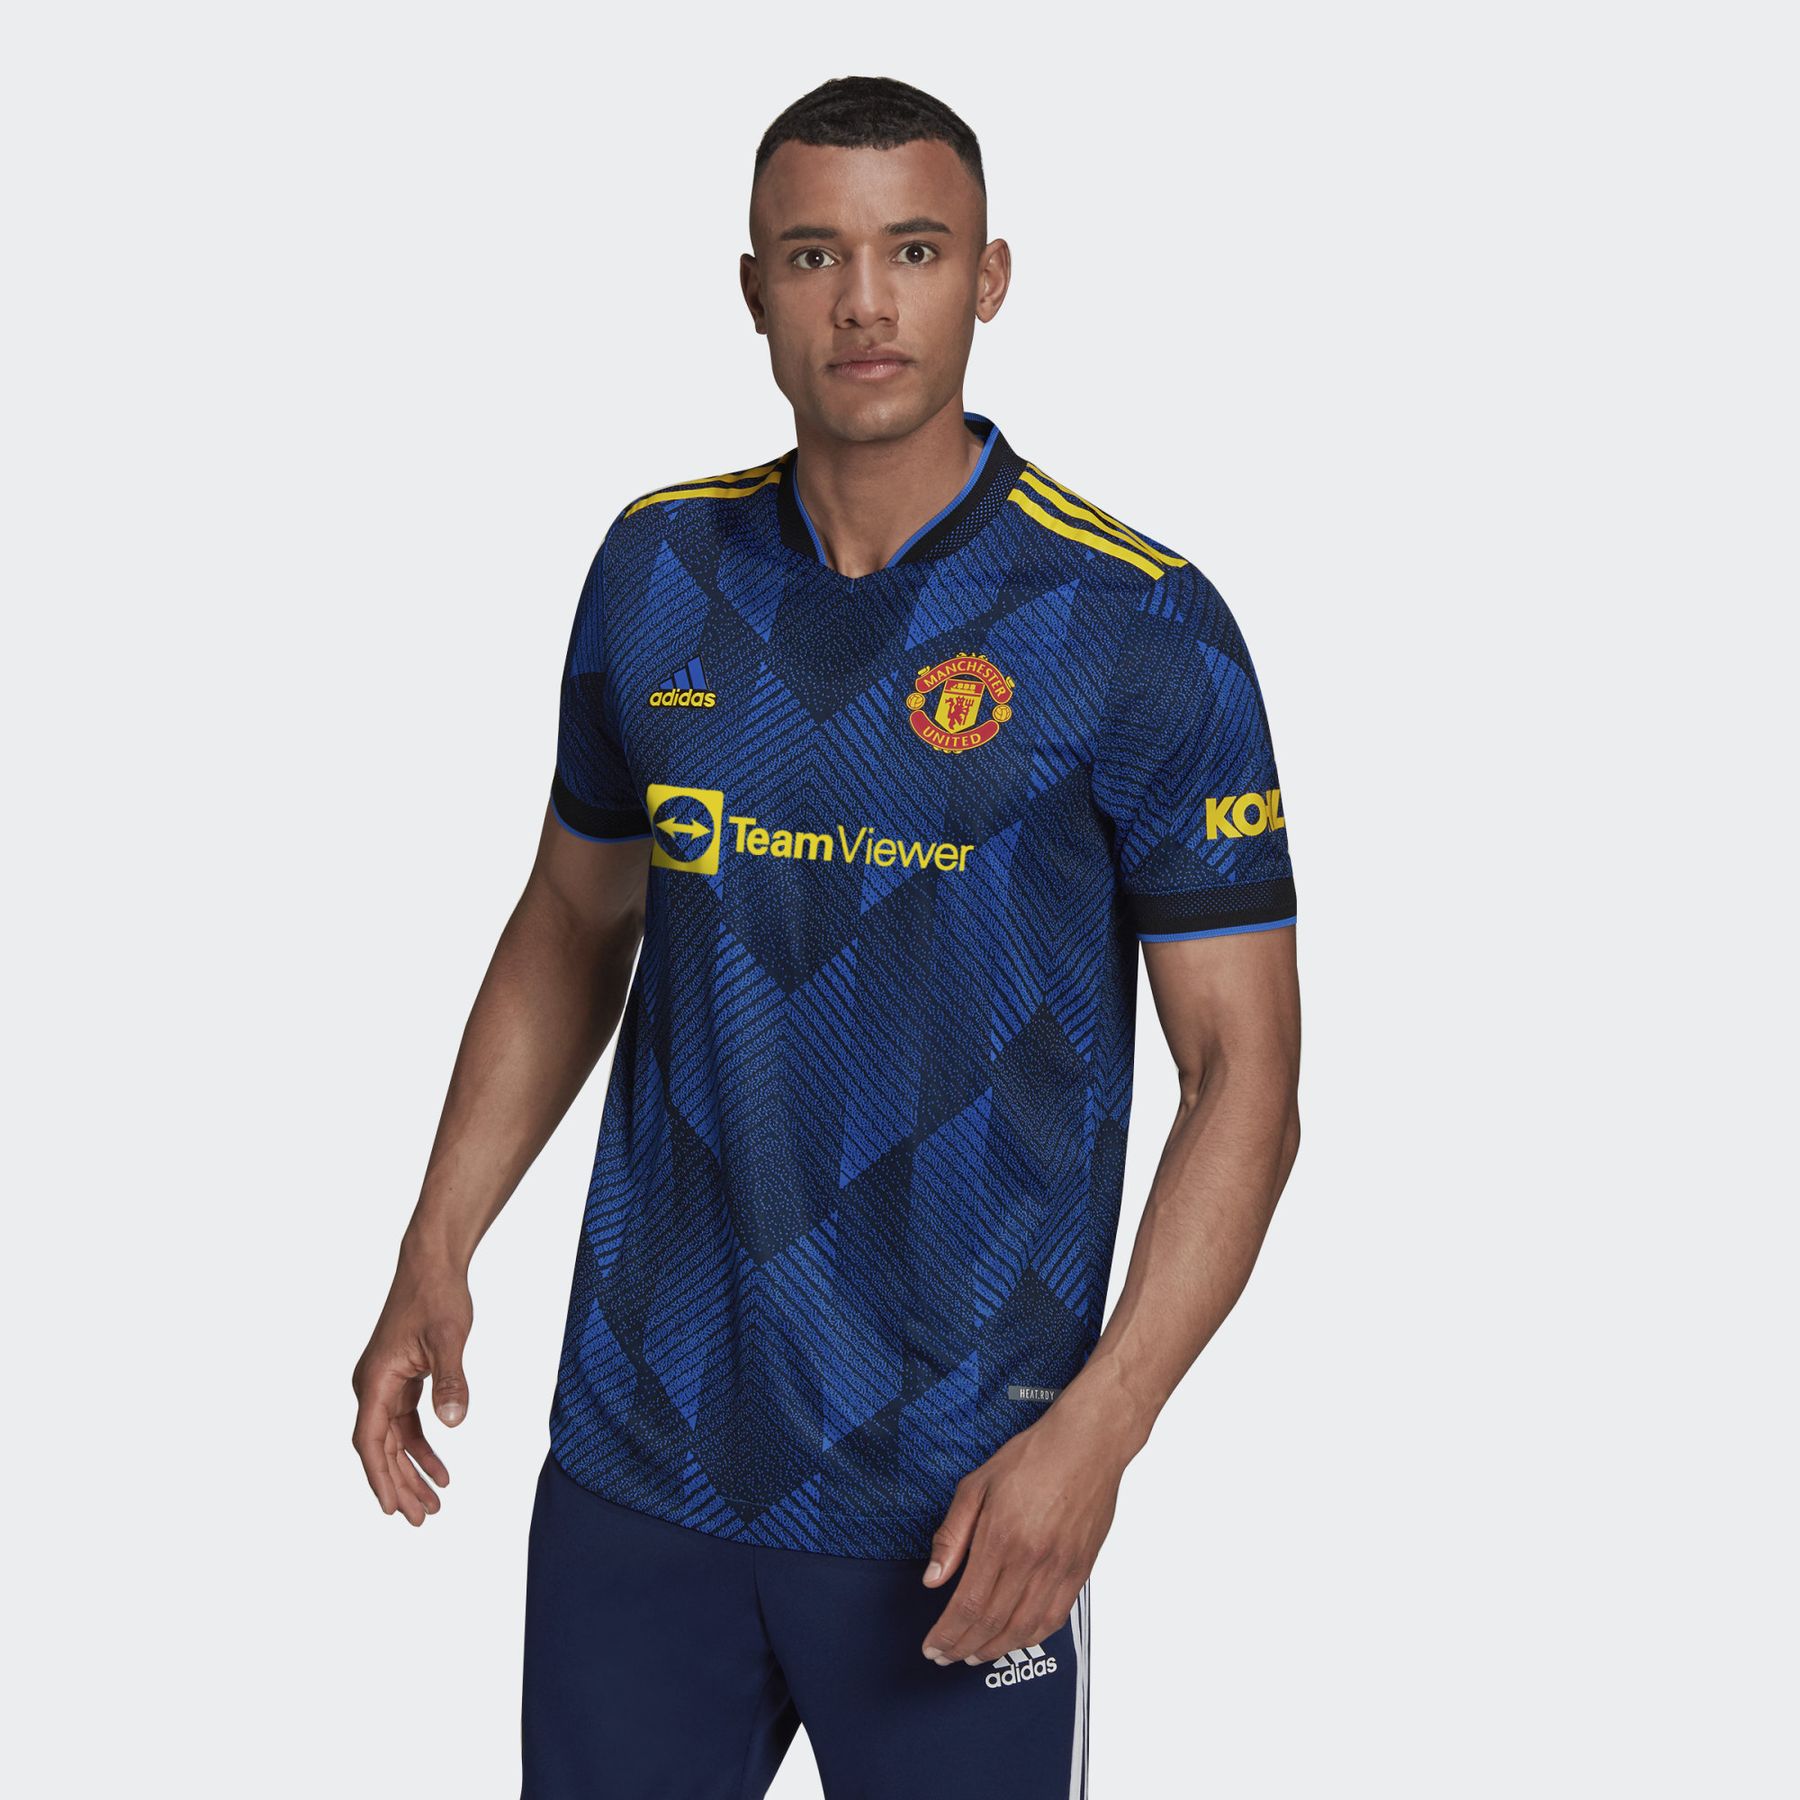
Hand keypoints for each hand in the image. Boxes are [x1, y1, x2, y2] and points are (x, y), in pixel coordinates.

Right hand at [351, 1255, 472, 1525]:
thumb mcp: (448, 1338)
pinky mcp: (401, 1378)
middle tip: (423, 1519)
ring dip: (412, 1470)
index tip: (392, 1509)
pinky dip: (421, 1446)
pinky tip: (441, 1468)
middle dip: (401, 1485)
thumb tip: (453, 1422)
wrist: (433, 1264)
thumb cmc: (437, 1296)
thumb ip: (450, 1380)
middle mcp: (373, 1386)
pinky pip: (407, 1423)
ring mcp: (386, 1383)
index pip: (371, 1441)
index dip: (380, 1477)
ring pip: (395, 1440)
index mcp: (375, 1380)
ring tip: (435, 1503)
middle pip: (382, 1448)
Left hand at [919, 1392, 1134, 1665]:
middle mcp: (1032, 1560)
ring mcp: (1060, 1569)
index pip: (969, 1604)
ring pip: (1024, 1628)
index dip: (947, 1633)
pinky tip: (1014, 1639)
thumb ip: (952, 1534)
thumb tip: (933, 1578)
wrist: (1087, 1445)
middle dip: (964, 1646)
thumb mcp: (977, 1484)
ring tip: (973, 1655)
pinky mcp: (1079, 1571)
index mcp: (1002, 1538)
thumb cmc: (1032, 1457)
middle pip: (993, 1623)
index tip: (933, 1645)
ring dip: (995, 1649)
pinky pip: (1054, 1618)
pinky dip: (1031, 1636)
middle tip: (945, 1656)